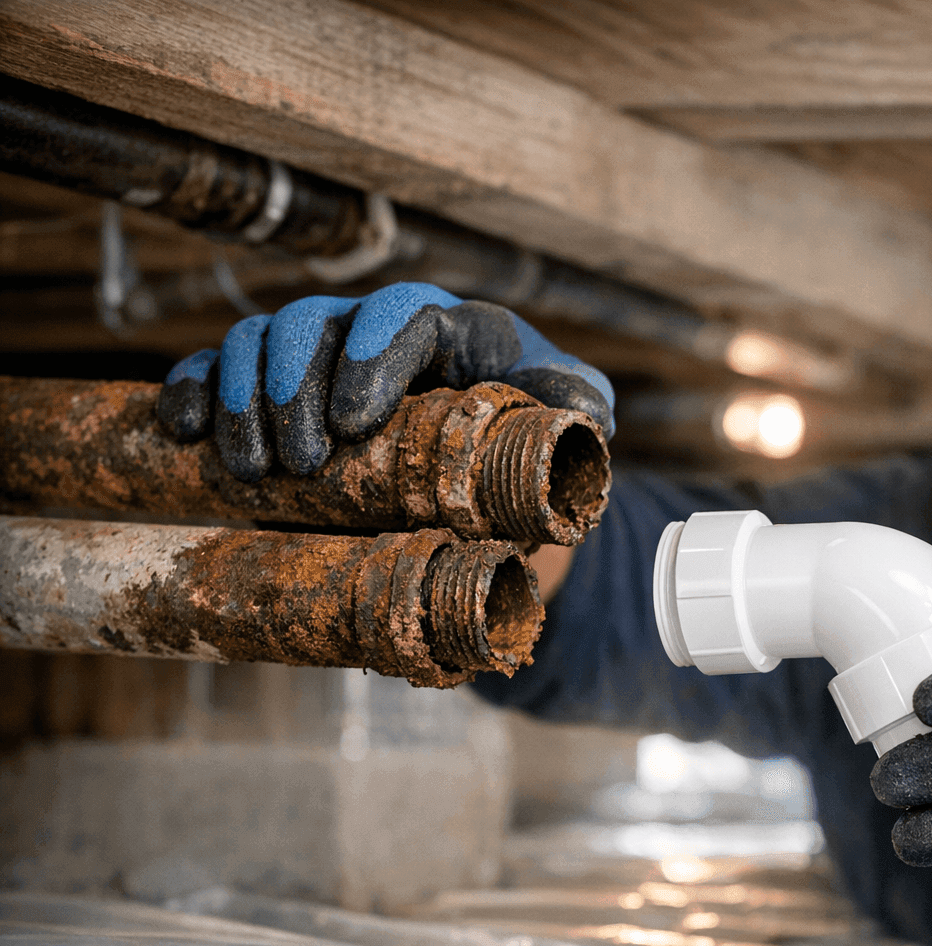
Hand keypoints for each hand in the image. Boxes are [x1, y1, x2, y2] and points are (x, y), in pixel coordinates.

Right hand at [157, 282, 614, 481]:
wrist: (492, 480)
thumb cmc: (534, 438)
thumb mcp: (571, 422)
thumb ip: (578, 406)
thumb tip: (581, 410)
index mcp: (456, 328)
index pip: (406, 312)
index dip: (371, 355)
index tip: (353, 424)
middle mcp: (380, 328)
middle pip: (317, 321)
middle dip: (298, 388)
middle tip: (303, 465)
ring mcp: (322, 355)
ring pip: (260, 340)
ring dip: (243, 400)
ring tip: (256, 472)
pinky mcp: (278, 390)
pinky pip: (217, 368)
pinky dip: (193, 392)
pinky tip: (181, 434)